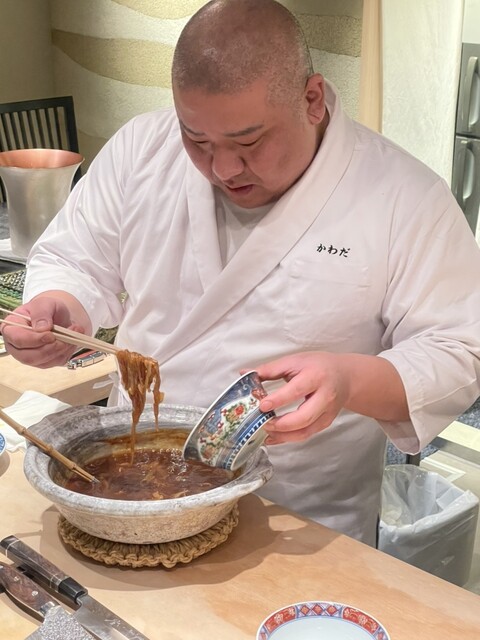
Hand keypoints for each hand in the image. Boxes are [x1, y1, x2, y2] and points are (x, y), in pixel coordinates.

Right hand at [1, 296, 86, 367]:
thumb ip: (41, 312)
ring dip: (60, 350)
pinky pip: (54, 362)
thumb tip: (41, 328)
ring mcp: (29, 356)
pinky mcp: (43, 362)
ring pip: (42, 362)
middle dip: (50, 348)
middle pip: (28, 356)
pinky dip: (66, 352)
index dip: (34, 339)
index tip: (51, 335)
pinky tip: (71, 340)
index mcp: (11, 328)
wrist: (58, 317)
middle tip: (66, 336)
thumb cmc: (47, 309)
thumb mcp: (45, 303)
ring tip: (72, 334)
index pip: (17, 339)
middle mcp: (16, 346)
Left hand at [252, 351, 407, 444]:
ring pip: (305, 431)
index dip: (278, 400)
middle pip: (304, 417)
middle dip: (281, 424)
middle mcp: (325, 396)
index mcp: (316, 376)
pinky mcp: (326, 423)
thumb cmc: (318, 366)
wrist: (345, 376)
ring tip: (264, 432)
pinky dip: (288, 438)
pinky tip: (274, 437)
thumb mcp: (296, 361)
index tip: (262, 405)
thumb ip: (270, 369)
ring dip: (283, 435)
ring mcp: (327, 412)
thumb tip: (245, 374)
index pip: (296, 391)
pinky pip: (306, 435)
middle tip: (262, 423)